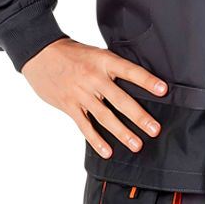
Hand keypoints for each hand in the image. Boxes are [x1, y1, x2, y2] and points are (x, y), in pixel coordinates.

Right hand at [21, 38, 169, 158]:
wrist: (41, 53)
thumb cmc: (72, 52)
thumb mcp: (96, 53)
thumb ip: (112, 67)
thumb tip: (136, 81)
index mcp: (104, 61)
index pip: (130, 71)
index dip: (147, 81)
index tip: (163, 90)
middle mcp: (94, 78)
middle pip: (121, 100)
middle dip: (139, 116)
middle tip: (155, 129)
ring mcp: (81, 93)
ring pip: (105, 117)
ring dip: (122, 133)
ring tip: (136, 145)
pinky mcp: (69, 106)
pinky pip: (85, 126)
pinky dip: (96, 140)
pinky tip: (107, 151)